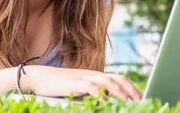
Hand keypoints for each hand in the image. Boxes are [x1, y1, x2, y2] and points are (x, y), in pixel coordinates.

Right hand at [22, 65, 142, 101]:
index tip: (143, 100)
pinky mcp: (74, 83)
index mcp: (96, 76)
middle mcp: (93, 74)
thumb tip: (106, 101)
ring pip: (108, 82)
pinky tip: (105, 102)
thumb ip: (93, 93)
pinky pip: (90, 87)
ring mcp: (84, 77)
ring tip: (130, 104)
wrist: (37, 77)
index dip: (132, 89)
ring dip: (121, 93)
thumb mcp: (79, 89)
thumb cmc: (58, 86)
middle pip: (118, 79)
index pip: (120, 79)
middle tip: (142, 103)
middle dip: (132, 91)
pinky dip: (100, 94)